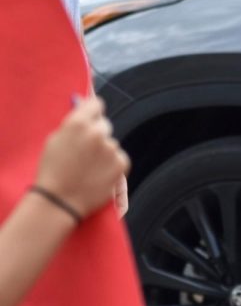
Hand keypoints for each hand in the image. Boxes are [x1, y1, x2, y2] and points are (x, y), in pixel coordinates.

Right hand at [36, 97, 130, 221]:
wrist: (59, 201)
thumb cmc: (52, 171)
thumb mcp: (54, 141)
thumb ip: (72, 126)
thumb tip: (87, 113)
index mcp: (77, 123)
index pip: (95, 104)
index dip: (93, 110)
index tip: (92, 115)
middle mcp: (97, 132)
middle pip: (104, 125)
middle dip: (97, 134)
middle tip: (85, 151)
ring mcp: (112, 148)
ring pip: (111, 144)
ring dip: (104, 152)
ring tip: (88, 168)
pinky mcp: (122, 163)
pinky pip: (119, 158)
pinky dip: (111, 165)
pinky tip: (97, 175)